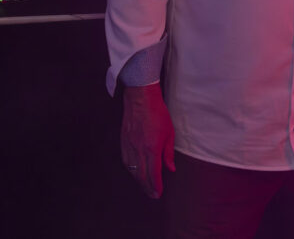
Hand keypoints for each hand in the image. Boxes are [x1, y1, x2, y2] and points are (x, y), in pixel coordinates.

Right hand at [121, 83, 175, 198]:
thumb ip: (168, 153)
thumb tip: (170, 169)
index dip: (156, 186)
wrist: (140, 99)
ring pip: (132, 170)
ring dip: (139, 181)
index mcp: (151, 148)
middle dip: (147, 187)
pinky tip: (135, 173)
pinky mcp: (123, 142)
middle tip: (152, 195)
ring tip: (145, 187)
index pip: (153, 173)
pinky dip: (131, 171)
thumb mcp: (170, 133)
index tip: (158, 193)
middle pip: (141, 176)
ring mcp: (129, 146)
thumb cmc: (158, 114)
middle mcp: (138, 150)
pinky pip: (126, 162)